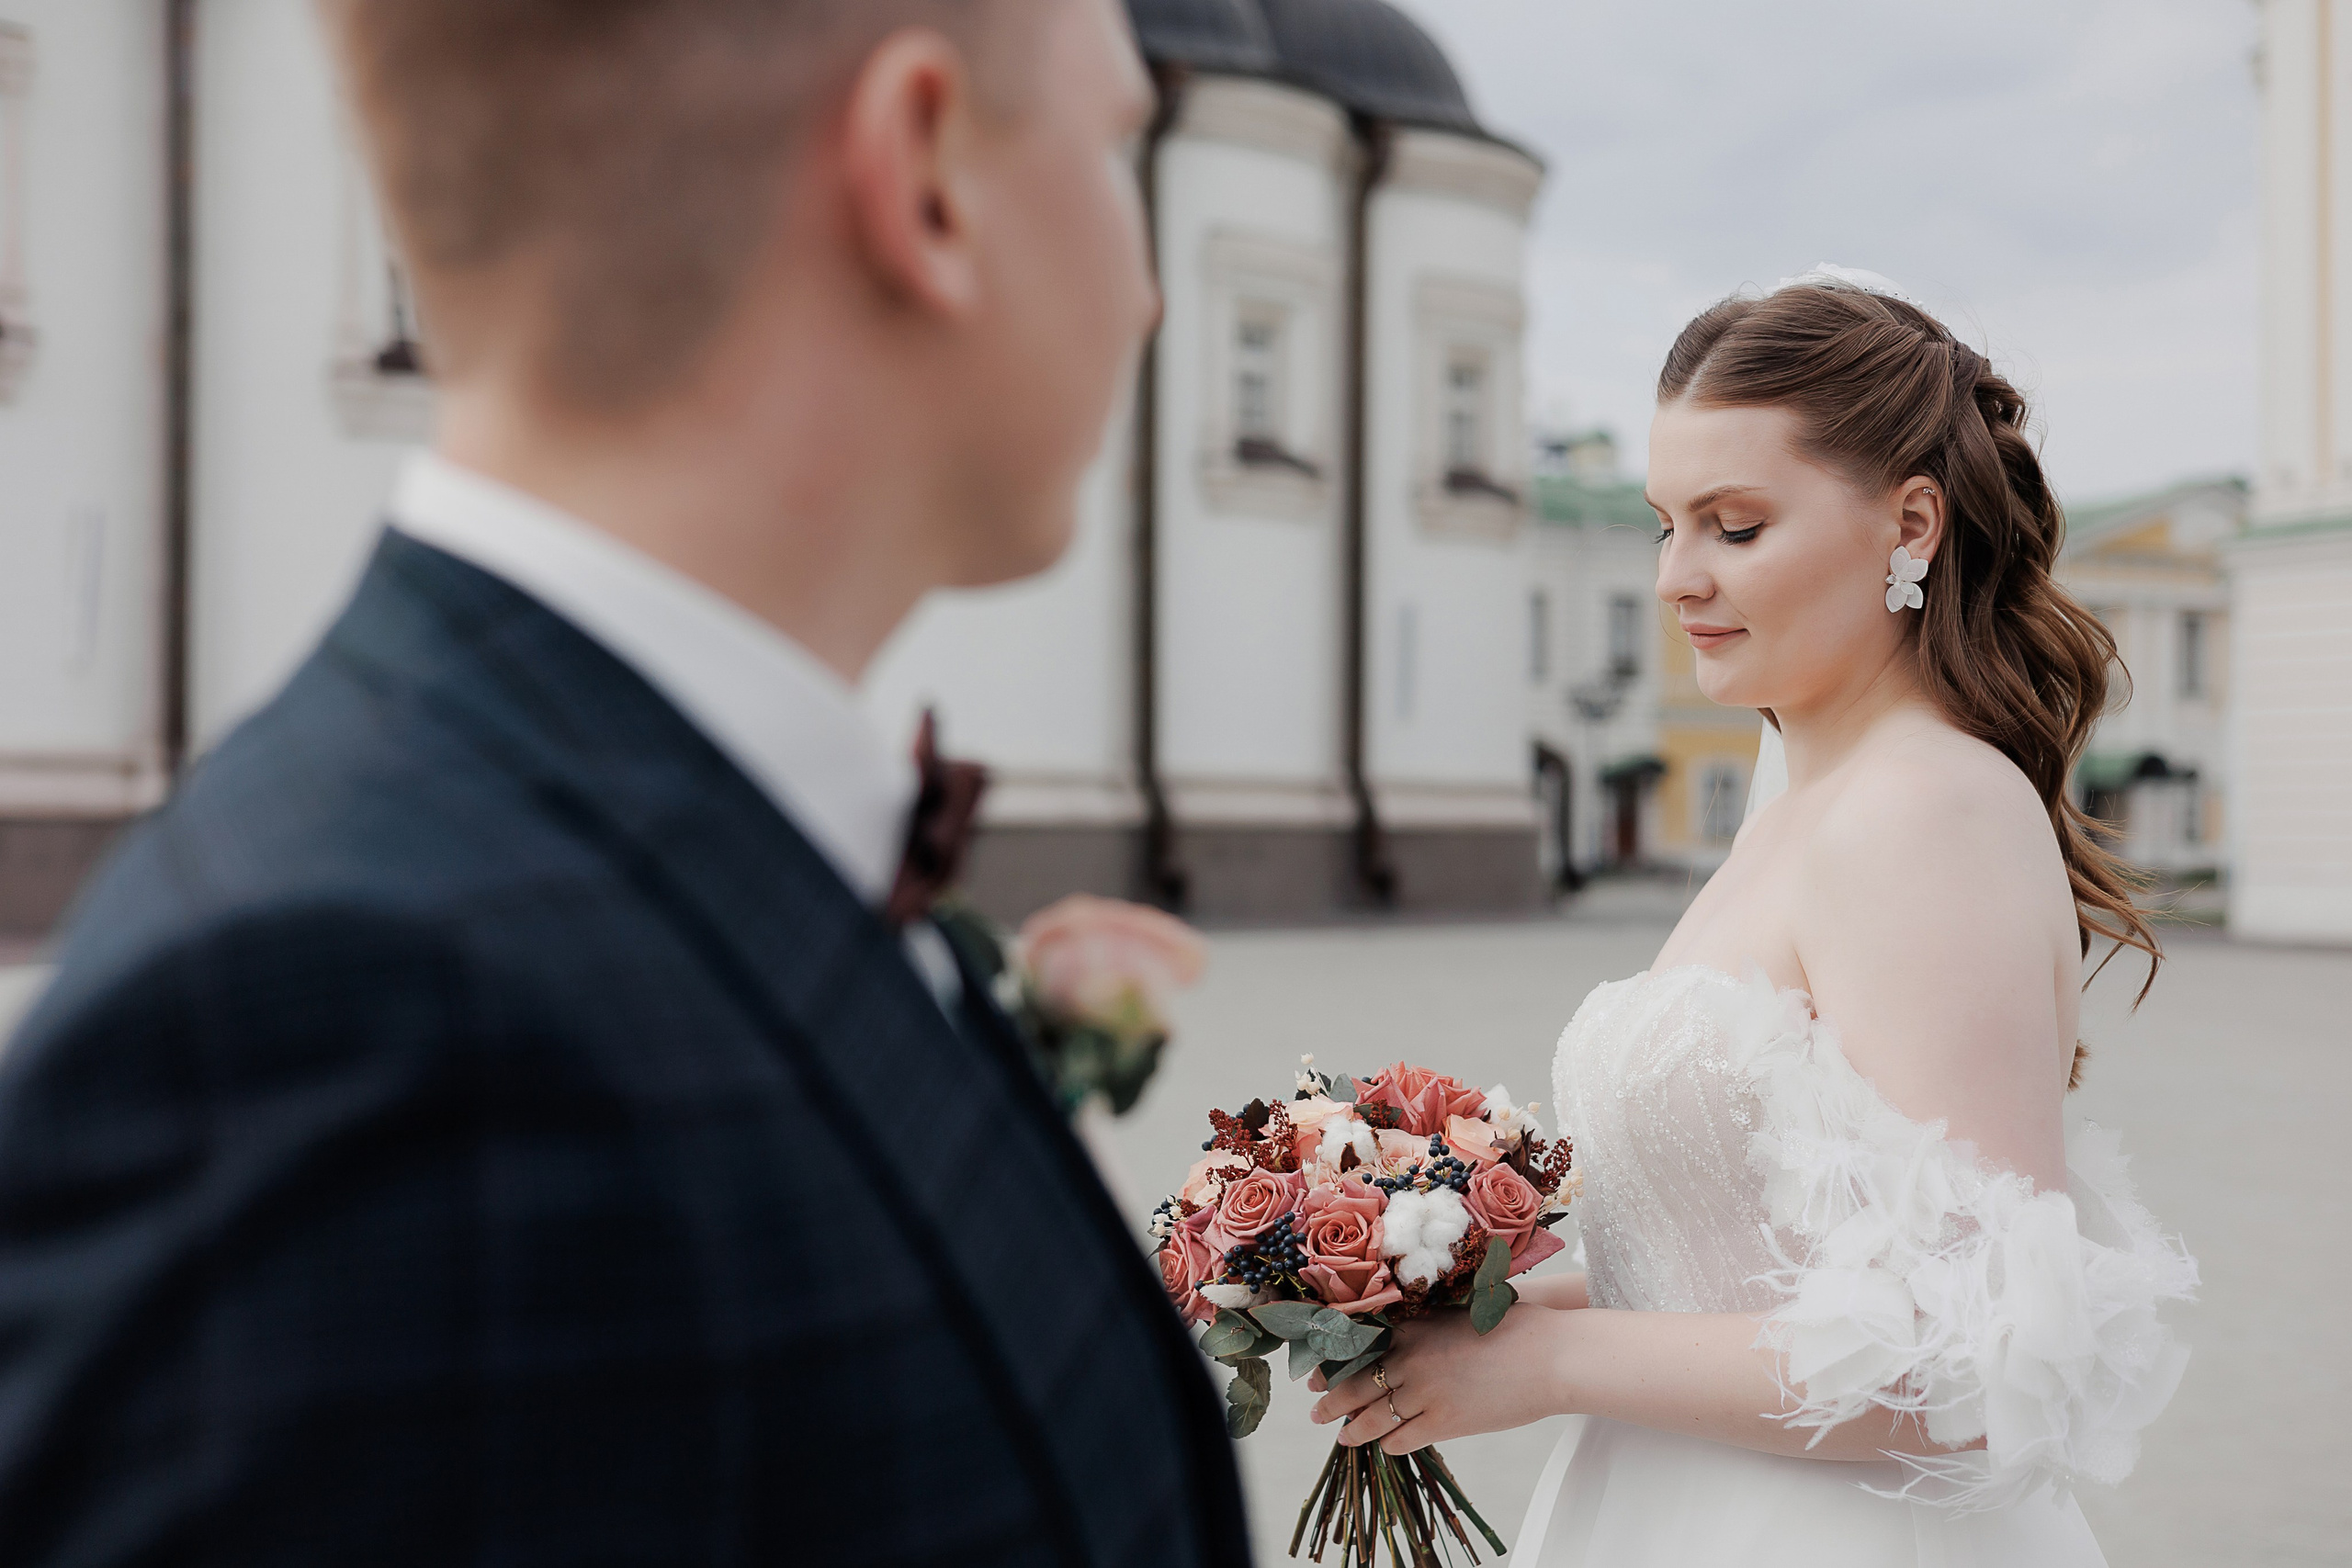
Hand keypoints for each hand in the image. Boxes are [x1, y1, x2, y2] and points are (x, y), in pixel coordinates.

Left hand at [1308, 1304, 1572, 1455]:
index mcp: (1414, 1325)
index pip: (1360, 1346)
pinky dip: (1390, 1443)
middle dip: (1332, 1398)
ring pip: (1374, 1416)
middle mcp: (1411, 1357)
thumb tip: (1412, 1335)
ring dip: (1353, 1428)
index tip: (1318, 1371)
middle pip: (1357, 1382)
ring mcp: (1425, 1391)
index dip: (1336, 1362)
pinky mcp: (1444, 1422)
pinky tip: (1385, 1446)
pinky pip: (1403, 1438)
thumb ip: (1432, 1325)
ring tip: (1342, 1435)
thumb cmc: (1517, 1328)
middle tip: (1316, 1407)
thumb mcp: (1463, 1313)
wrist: (1551, 1356)